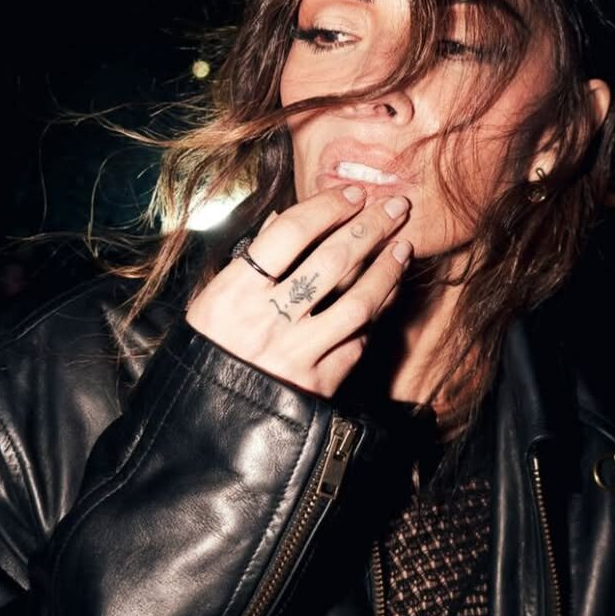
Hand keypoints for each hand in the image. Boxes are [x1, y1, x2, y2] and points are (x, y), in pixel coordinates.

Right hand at [185, 186, 411, 397]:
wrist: (211, 421)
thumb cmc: (211, 350)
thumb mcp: (213, 302)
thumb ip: (250, 262)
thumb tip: (286, 218)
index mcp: (234, 293)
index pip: (290, 233)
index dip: (328, 207)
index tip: (354, 194)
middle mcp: (266, 321)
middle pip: (332, 260)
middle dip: (371, 228)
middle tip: (396, 208)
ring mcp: (296, 355)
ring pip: (357, 302)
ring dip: (387, 270)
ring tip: (403, 247)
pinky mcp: (318, 384)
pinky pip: (358, 341)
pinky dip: (375, 315)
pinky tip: (387, 294)